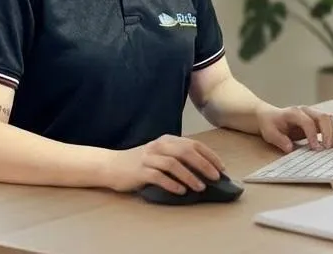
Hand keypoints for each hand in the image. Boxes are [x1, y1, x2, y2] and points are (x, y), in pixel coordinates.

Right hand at [104, 134, 225, 194]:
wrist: (111, 166)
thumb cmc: (140, 162)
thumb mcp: (160, 154)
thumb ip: (177, 157)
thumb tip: (203, 169)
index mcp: (167, 140)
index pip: (193, 144)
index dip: (209, 155)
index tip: (221, 167)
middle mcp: (159, 146)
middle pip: (186, 152)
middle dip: (204, 164)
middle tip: (216, 178)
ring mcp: (149, 158)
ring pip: (174, 164)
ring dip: (190, 176)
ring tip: (201, 187)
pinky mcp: (140, 171)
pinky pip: (159, 176)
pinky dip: (172, 184)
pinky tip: (181, 192)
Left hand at [256, 104, 332, 152]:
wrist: (270, 116)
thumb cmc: (270, 124)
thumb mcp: (269, 133)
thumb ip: (279, 139)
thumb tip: (290, 148)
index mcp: (293, 113)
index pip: (308, 122)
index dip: (312, 135)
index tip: (315, 148)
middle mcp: (305, 111)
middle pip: (322, 117)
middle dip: (328, 132)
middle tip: (327, 148)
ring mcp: (312, 114)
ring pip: (328, 118)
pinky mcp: (316, 120)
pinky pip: (329, 123)